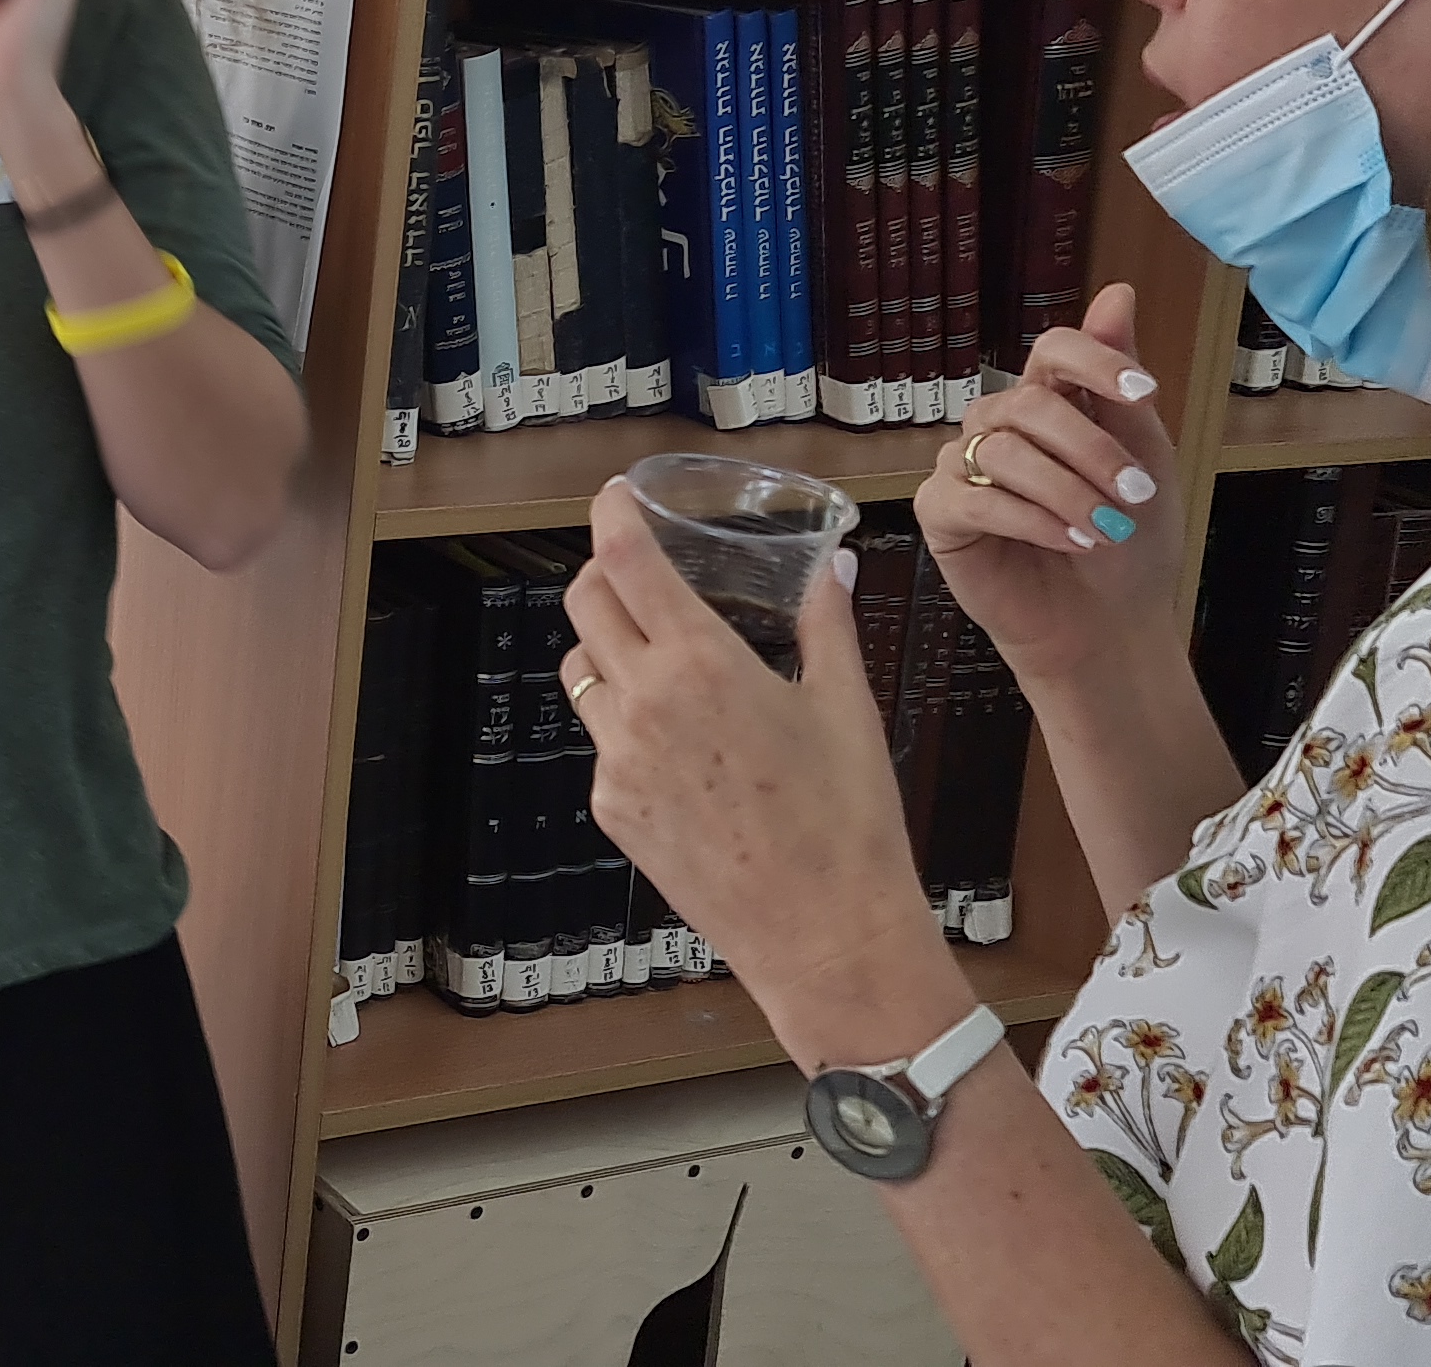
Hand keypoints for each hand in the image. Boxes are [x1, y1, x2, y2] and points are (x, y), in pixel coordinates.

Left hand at [563, 483, 969, 1062]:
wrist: (824, 935)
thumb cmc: (848, 823)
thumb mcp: (846, 708)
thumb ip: (825, 624)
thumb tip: (834, 565)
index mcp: (701, 666)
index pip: (627, 562)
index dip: (611, 516)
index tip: (615, 495)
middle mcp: (644, 705)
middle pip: (584, 606)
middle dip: (603, 576)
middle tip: (637, 572)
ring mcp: (618, 760)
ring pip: (583, 673)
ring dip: (609, 650)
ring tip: (661, 657)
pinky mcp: (612, 808)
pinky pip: (601, 741)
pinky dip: (626, 723)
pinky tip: (681, 743)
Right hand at [913, 284, 1182, 686]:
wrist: (1108, 623)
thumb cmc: (1128, 543)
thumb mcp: (1143, 457)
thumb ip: (1121, 383)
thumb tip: (1118, 291)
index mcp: (1050, 403)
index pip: (1053, 350)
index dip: (1094, 360)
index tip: (1142, 393)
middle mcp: (999, 425)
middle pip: (1028, 403)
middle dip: (1090, 448)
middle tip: (1135, 490)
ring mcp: (963, 466)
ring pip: (1003, 451)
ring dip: (1066, 491)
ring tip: (1106, 529)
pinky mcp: (939, 514)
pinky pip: (973, 498)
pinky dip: (1029, 519)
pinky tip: (1070, 540)